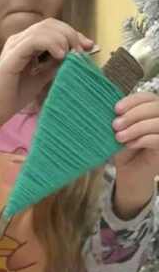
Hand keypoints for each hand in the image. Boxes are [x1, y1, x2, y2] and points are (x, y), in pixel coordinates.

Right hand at [0, 19, 95, 131]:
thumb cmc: (13, 98)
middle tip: (84, 50)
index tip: (89, 46)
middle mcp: (18, 40)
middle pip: (51, 24)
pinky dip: (51, 44)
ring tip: (73, 54)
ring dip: (64, 38)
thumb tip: (77, 54)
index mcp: (25, 43)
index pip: (53, 28)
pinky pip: (35, 40)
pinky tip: (61, 55)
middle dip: (71, 34)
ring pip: (44, 28)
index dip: (73, 33)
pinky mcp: (11, 56)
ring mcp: (13, 46)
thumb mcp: (42, 78)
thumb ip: (56, 64)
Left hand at [113, 92, 158, 216]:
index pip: (147, 97)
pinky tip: (130, 144)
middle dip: (133, 114)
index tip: (116, 109)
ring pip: (158, 122)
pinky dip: (144, 139)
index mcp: (151, 110)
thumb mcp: (121, 132)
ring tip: (119, 137)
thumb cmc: (125, 151)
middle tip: (115, 125)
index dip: (133, 101)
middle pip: (155, 107)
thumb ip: (122, 120)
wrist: (129, 174)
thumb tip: (115, 111)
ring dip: (137, 128)